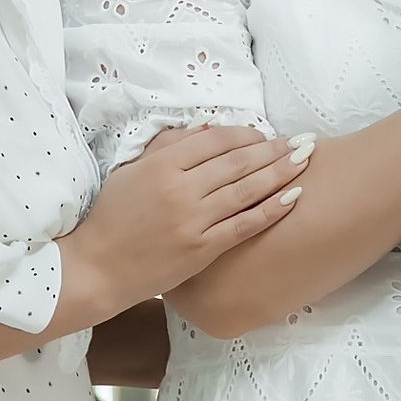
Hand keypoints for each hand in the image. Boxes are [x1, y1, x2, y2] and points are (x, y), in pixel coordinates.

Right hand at [66, 123, 307, 318]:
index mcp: (161, 166)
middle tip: (299, 142)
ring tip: (304, 161)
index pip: (214, 141)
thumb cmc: (111, 219)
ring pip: (246, 190)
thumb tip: (206, 131)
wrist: (97, 269)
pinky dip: (272, 210)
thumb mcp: (131, 172)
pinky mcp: (202, 249)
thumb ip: (167, 148)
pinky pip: (244, 225)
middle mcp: (180, 190)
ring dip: (280, 173)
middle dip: (273, 150)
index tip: (264, 134)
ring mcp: (193, 221)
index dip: (245, 134)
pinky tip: (293, 197)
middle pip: (237, 162)